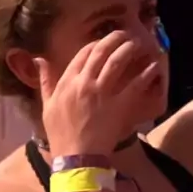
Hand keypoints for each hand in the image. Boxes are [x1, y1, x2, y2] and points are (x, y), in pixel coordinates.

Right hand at [36, 31, 161, 156]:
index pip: (83, 54)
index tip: (105, 43)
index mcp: (67, 82)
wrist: (76, 157)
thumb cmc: (61, 133)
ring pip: (117, 62)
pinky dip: (145, 73)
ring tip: (139, 44)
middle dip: (115, 39)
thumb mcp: (47, 106)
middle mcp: (84, 83)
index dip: (96, 44)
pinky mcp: (119, 105)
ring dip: (129, 49)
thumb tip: (39, 60)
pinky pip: (135, 84)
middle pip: (101, 52)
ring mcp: (102, 93)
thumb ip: (45, 81)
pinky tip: (153, 66)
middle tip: (126, 35)